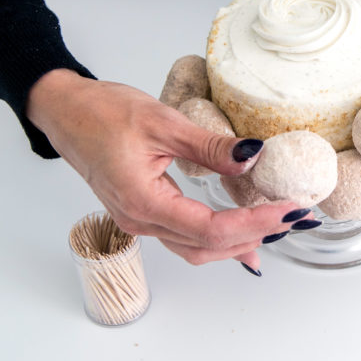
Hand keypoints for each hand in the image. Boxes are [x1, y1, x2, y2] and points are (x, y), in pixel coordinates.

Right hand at [27, 69, 304, 270]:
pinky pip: (185, 238)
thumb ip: (210, 147)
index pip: (212, 228)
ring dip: (238, 242)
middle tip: (294, 217)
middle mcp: (140, 220)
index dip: (255, 223)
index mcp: (143, 201)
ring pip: (196, 248)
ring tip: (276, 225)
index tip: (289, 210)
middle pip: (208, 245)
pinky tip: (243, 238)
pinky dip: (218, 239)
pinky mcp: (142, 213)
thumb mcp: (163, 122)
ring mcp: (139, 221)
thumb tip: (252, 158)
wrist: (66, 112)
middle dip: (255, 235)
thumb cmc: (102, 113)